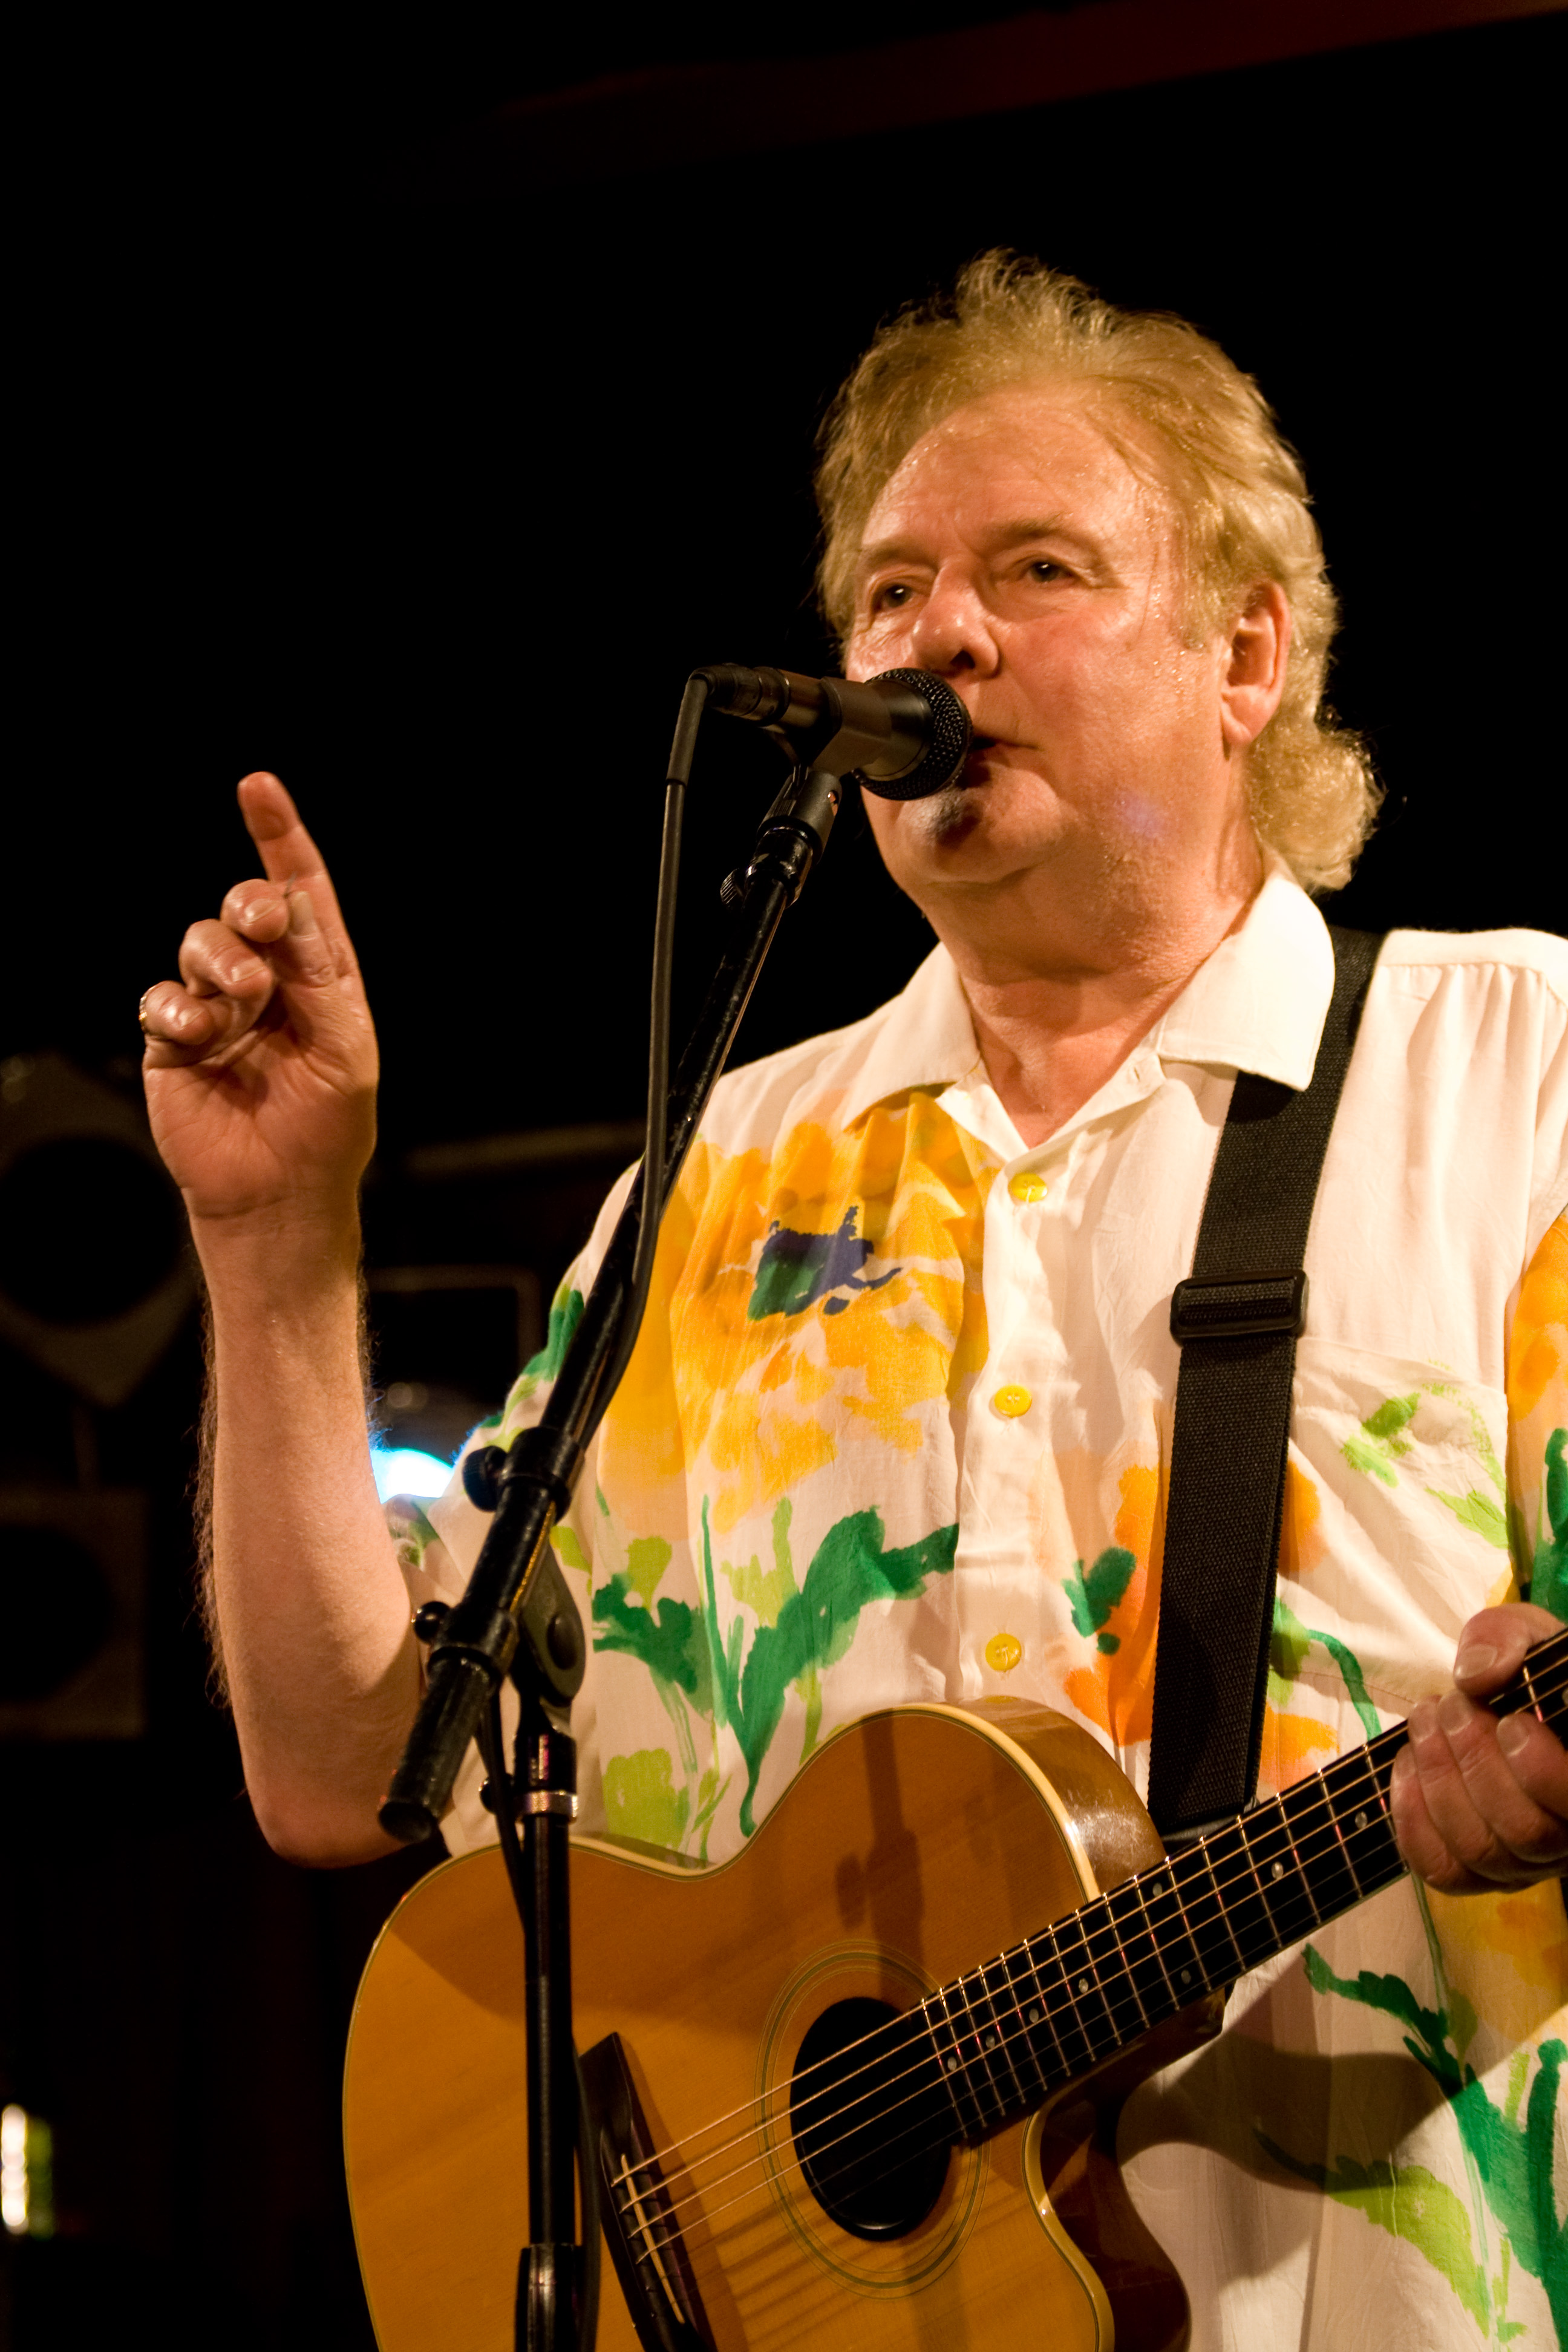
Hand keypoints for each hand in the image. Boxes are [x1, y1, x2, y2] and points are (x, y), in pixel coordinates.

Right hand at [141, 774, 377, 1226]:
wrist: (281, 1195)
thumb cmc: (328, 1128)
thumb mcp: (346, 1045)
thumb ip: (320, 973)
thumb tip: (291, 901)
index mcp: (320, 976)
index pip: (301, 893)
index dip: (279, 838)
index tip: (258, 786)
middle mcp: (267, 982)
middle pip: (245, 906)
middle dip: (251, 902)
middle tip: (266, 925)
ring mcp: (217, 1008)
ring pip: (201, 943)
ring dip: (222, 962)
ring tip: (241, 1003)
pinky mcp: (173, 1040)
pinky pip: (161, 997)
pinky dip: (181, 1009)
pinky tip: (201, 1036)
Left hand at [1390, 1602, 1567, 1893]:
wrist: (1504, 1704)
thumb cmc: (1525, 1672)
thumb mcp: (1524, 1636)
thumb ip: (1505, 1639)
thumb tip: (1476, 1676)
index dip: (1541, 1771)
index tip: (1510, 1721)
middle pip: (1526, 1833)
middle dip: (1475, 1762)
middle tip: (1449, 1707)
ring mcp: (1525, 1862)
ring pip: (1480, 1852)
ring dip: (1439, 1780)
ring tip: (1424, 1722)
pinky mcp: (1479, 1871)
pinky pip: (1442, 1870)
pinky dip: (1413, 1818)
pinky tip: (1407, 1765)